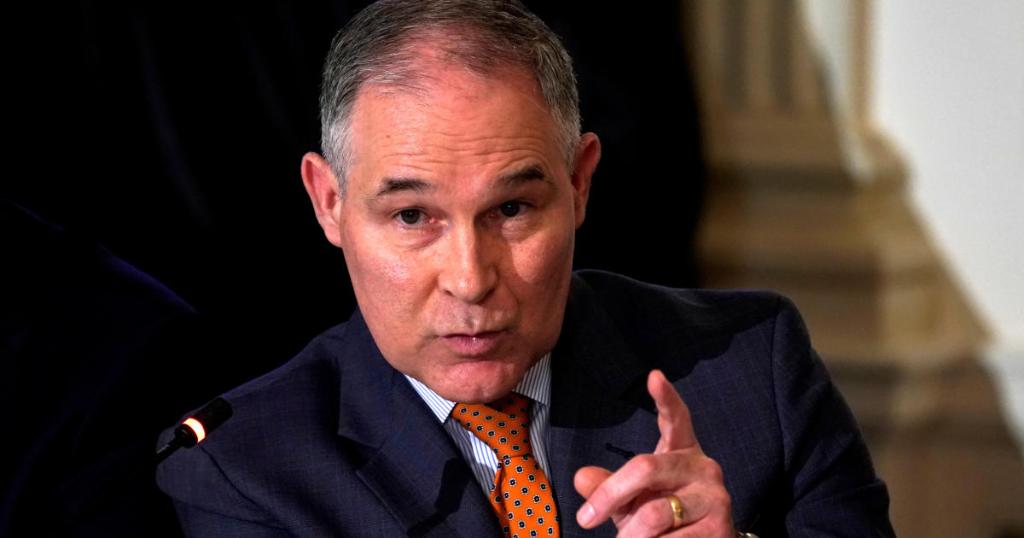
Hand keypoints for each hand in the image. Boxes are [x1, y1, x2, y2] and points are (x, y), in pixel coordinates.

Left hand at [573, 370, 734, 536]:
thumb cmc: (665, 519)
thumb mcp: (632, 500)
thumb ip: (609, 488)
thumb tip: (582, 477)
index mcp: (681, 452)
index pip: (676, 419)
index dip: (666, 398)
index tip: (654, 376)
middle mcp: (703, 468)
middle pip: (646, 468)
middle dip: (610, 495)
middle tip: (586, 519)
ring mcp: (714, 498)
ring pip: (654, 514)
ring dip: (631, 536)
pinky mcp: (720, 528)